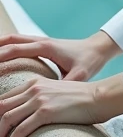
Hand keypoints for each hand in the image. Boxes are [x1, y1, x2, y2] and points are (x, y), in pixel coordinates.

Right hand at [0, 31, 118, 80]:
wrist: (99, 48)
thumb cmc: (90, 62)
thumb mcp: (80, 75)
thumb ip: (66, 83)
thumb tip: (57, 98)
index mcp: (46, 47)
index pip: (16, 50)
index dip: (0, 58)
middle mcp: (41, 41)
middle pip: (10, 41)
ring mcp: (41, 41)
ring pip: (13, 39)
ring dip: (0, 45)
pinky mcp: (42, 44)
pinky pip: (20, 42)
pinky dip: (7, 46)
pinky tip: (1, 55)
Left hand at [0, 76, 99, 136]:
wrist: (99, 97)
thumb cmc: (82, 98)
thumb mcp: (57, 92)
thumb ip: (42, 99)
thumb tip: (32, 115)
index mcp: (35, 82)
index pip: (6, 97)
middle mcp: (34, 88)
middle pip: (1, 106)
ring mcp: (39, 100)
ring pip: (7, 118)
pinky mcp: (46, 112)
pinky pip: (21, 128)